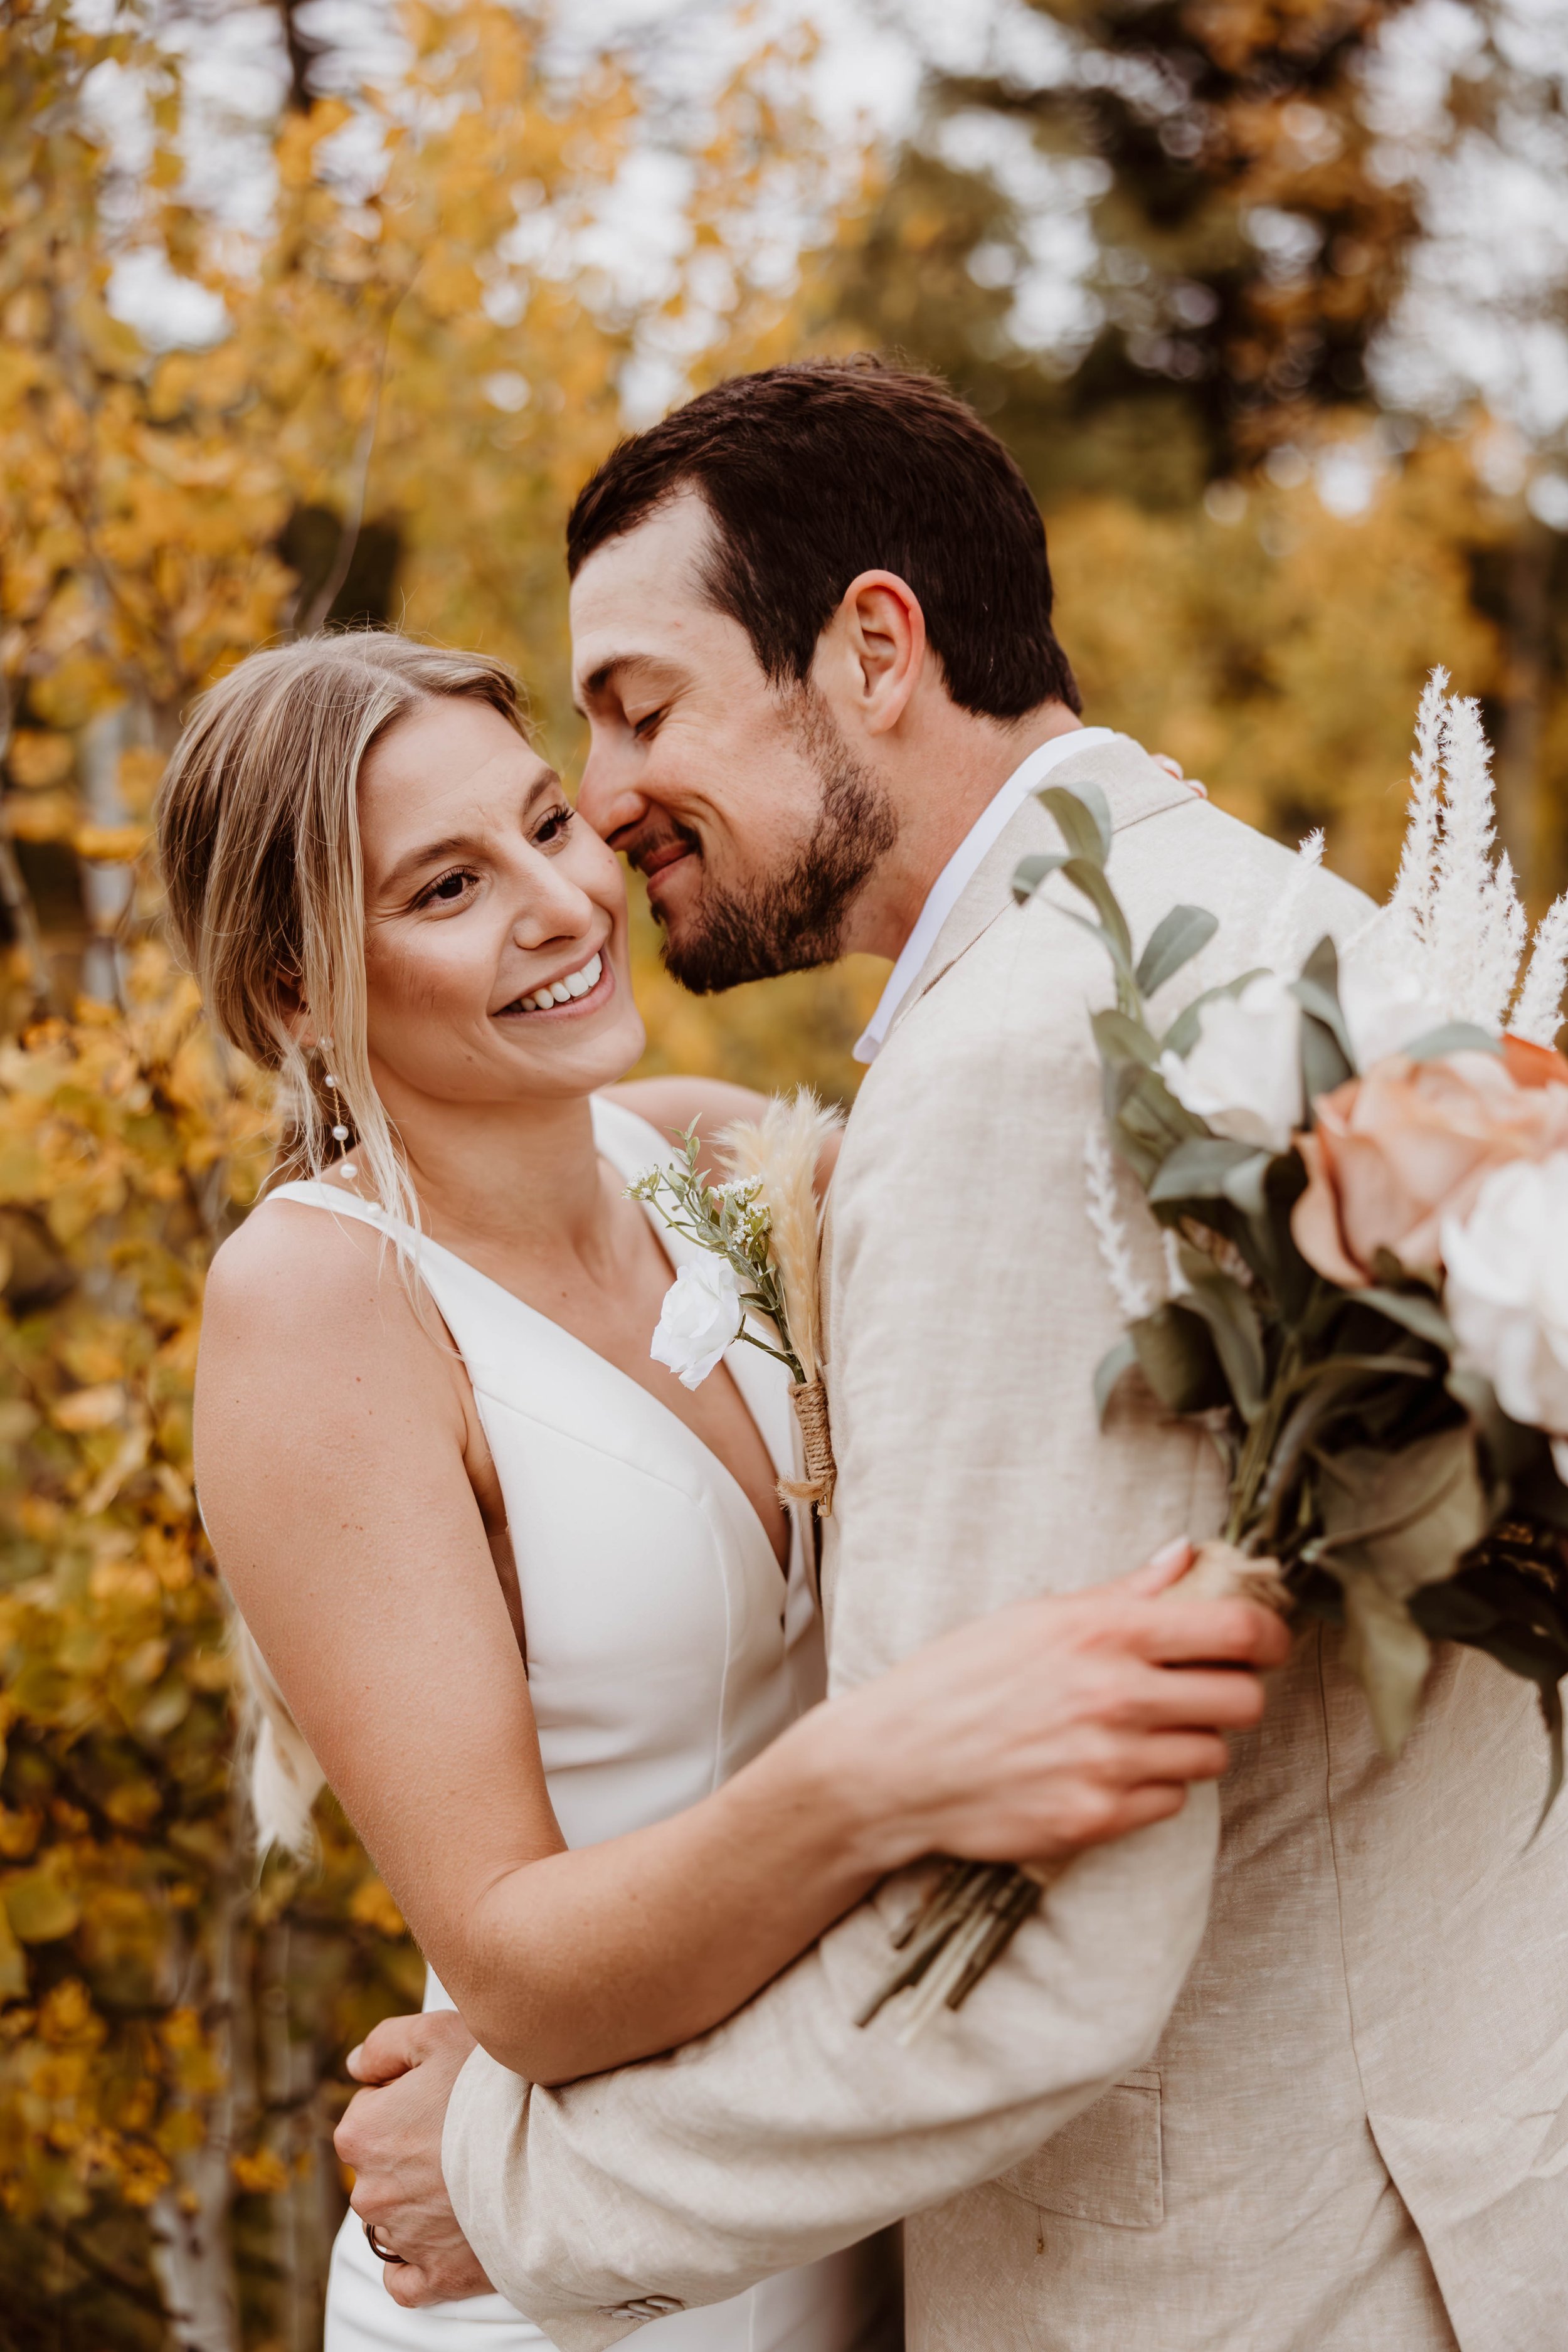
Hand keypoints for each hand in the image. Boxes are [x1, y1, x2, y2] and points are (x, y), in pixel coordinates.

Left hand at [334, 2011, 491, 2307]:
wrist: (554, 2150)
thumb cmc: (494, 2086)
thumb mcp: (437, 2033)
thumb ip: (385, 2044)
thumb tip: (357, 2066)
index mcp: (362, 2134)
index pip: (369, 2111)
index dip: (407, 2095)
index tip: (443, 2093)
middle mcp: (371, 2193)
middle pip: (383, 2165)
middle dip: (412, 2149)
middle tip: (464, 2130)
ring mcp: (405, 2239)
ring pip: (398, 2216)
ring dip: (424, 2199)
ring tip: (474, 2172)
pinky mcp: (439, 2275)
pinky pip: (407, 2279)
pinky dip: (420, 2261)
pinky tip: (448, 2234)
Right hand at [814, 1539, 1290, 1872]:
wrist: (894, 1764)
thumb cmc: (957, 1679)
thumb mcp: (1035, 1616)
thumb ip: (1122, 1592)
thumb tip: (1187, 1557)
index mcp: (1103, 1632)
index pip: (1236, 1632)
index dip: (1269, 1636)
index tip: (1266, 1641)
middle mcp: (1116, 1696)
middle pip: (1243, 1701)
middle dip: (1233, 1692)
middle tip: (1202, 1688)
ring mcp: (1110, 1763)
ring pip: (1212, 1755)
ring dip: (1191, 1741)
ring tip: (1140, 1728)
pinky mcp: (1098, 1818)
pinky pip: (1171, 1801)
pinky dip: (1154, 1784)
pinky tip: (1109, 1766)